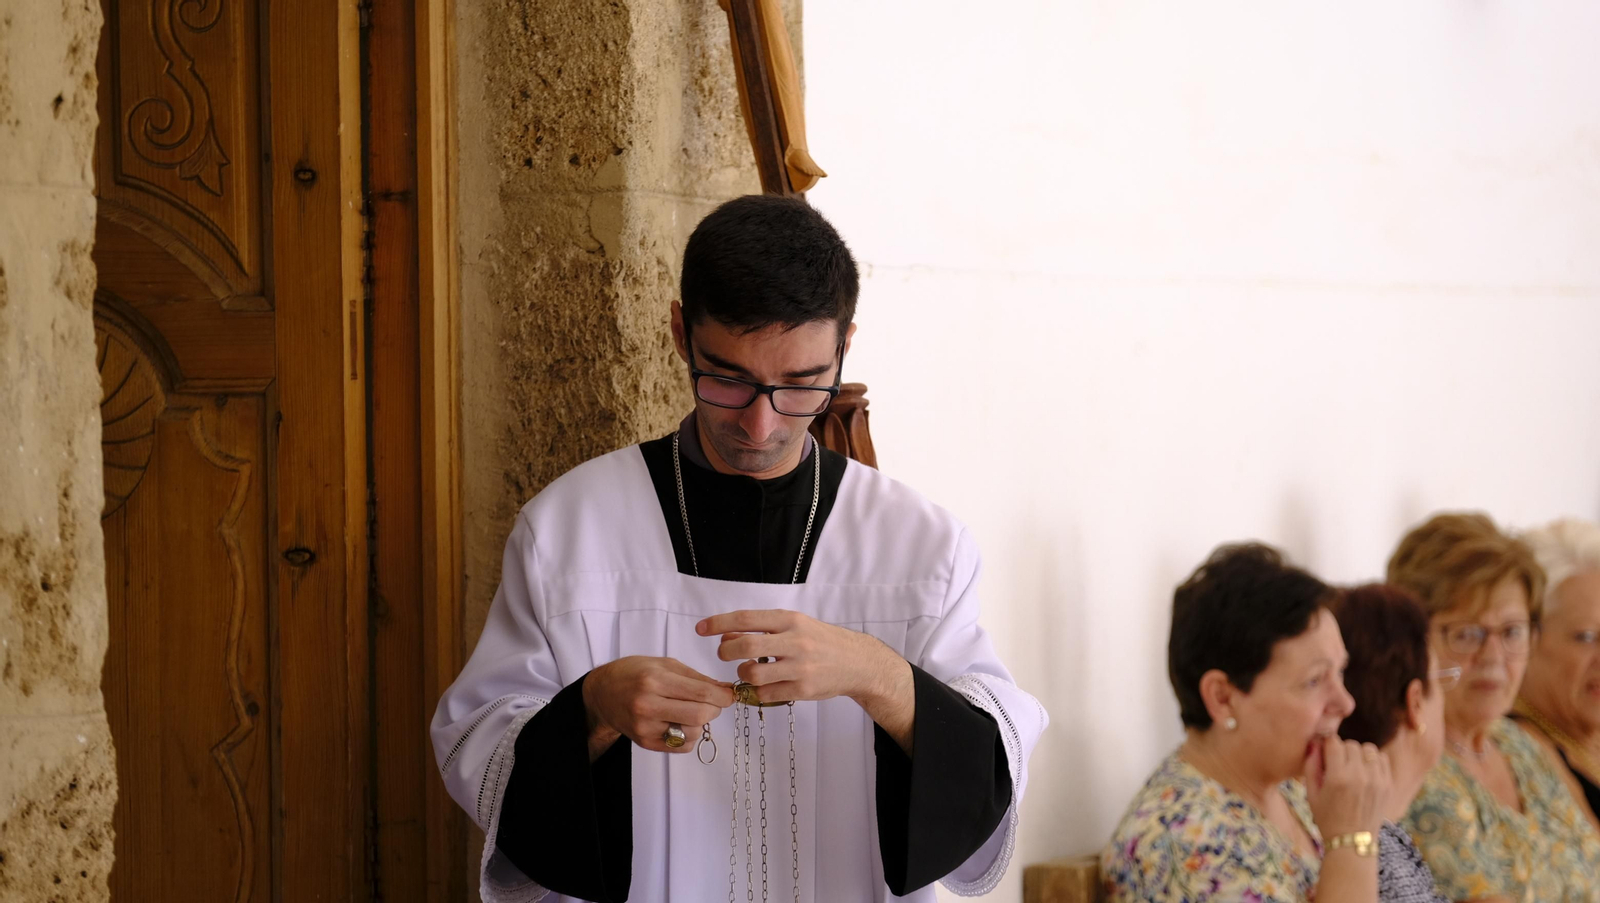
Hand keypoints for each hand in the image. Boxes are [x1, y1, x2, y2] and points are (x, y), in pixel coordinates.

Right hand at [582, 656, 733, 754]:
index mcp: (654, 680)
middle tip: (714, 702)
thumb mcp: (664, 664)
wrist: (603, 693)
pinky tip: (681, 722)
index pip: (701, 692)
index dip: (722, 695)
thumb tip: (724, 689)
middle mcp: (648, 705)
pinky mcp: (645, 743)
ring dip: (701, 722)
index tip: (730, 695)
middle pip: (699, 715)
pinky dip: (690, 735)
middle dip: (715, 709)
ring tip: (691, 710)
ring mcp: (646, 727)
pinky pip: (682, 746)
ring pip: (693, 733)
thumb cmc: (634, 673)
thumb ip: (696, 677)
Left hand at [696, 609, 907, 707]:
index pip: (746, 619)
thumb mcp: (794, 626)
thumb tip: (726, 635)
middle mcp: (795, 641)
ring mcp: (800, 667)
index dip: (718, 623)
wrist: (857, 662)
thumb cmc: (820, 641)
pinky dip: (757, 691)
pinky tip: (763, 685)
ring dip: (743, 673)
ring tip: (749, 671)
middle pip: (746, 647)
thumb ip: (762, 629)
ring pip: (753, 674)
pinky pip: (766, 693)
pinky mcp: (803, 690)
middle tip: (724, 654)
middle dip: (726, 652)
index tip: (700, 628)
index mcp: (790, 620)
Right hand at [1305, 735, 1389, 838]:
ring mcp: (1377, 780)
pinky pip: (1382, 759)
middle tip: (1338, 764)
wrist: (1353, 842)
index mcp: (1338, 777)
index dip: (1327, 744)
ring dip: (1359, 754)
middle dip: (1342, 750)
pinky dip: (1373, 761)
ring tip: (1353, 767)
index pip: (1334, 743)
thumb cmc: (1327, 817)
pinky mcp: (1388, 785)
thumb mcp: (1311, 793)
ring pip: (1368, 749)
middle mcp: (1360, 776)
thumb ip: (1311, 765)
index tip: (1325, 751)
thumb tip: (1314, 743)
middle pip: (1351, 744)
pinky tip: (1365, 772)